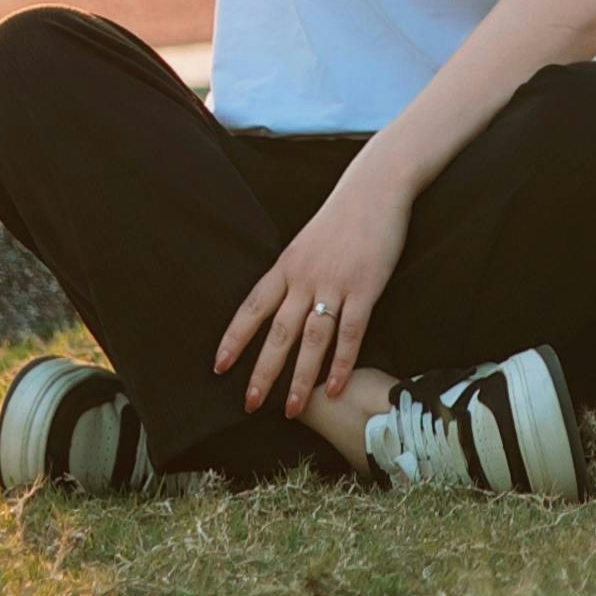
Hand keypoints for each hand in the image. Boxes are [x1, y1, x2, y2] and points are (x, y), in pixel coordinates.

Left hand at [214, 173, 408, 422]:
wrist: (376, 187)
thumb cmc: (343, 215)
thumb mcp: (307, 242)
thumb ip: (296, 272)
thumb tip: (284, 301)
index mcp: (286, 266)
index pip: (252, 308)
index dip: (234, 338)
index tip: (219, 366)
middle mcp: (304, 278)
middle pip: (278, 332)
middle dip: (263, 371)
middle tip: (251, 403)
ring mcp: (335, 284)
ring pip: (312, 339)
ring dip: (300, 378)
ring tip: (292, 408)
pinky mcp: (365, 288)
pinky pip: (350, 333)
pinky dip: (341, 362)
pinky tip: (334, 386)